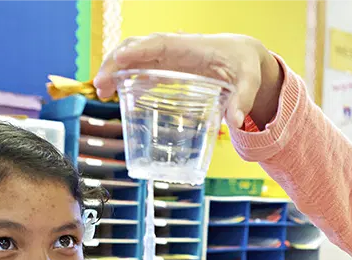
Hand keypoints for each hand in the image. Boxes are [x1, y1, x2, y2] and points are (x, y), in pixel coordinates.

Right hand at [93, 33, 282, 128]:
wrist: (245, 55)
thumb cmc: (246, 63)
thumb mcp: (249, 80)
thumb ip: (243, 100)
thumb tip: (236, 123)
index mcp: (190, 46)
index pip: (157, 44)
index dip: (136, 51)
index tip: (118, 61)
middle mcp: (174, 48)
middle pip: (137, 48)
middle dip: (115, 63)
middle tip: (101, 87)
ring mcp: (169, 57)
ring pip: (134, 56)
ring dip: (115, 70)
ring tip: (102, 92)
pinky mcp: (168, 67)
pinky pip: (142, 67)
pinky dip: (127, 77)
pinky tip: (115, 93)